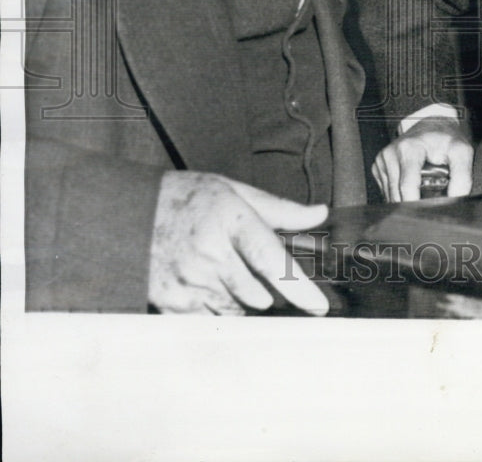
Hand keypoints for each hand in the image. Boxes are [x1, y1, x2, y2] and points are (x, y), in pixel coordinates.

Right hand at [148, 171, 329, 314]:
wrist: (129, 213)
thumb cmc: (189, 199)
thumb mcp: (235, 191)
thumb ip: (281, 209)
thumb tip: (319, 214)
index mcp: (230, 220)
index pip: (271, 260)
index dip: (298, 287)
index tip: (318, 306)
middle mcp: (209, 254)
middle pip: (259, 294)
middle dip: (270, 290)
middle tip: (257, 270)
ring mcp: (188, 282)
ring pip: (238, 311)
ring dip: (245, 301)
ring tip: (229, 271)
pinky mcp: (171, 303)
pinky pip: (212, 322)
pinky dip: (221, 311)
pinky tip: (212, 287)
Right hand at [372, 116, 473, 201]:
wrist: (433, 127)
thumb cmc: (446, 139)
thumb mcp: (462, 152)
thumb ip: (462, 177)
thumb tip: (455, 201)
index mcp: (408, 148)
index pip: (407, 187)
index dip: (419, 205)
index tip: (431, 212)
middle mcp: (391, 153)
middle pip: (398, 196)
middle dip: (415, 205)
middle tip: (432, 202)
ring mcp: (382, 161)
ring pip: (392, 198)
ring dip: (407, 202)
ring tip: (424, 192)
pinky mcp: (378, 167)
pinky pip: (388, 193)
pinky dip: (401, 196)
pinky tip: (413, 187)